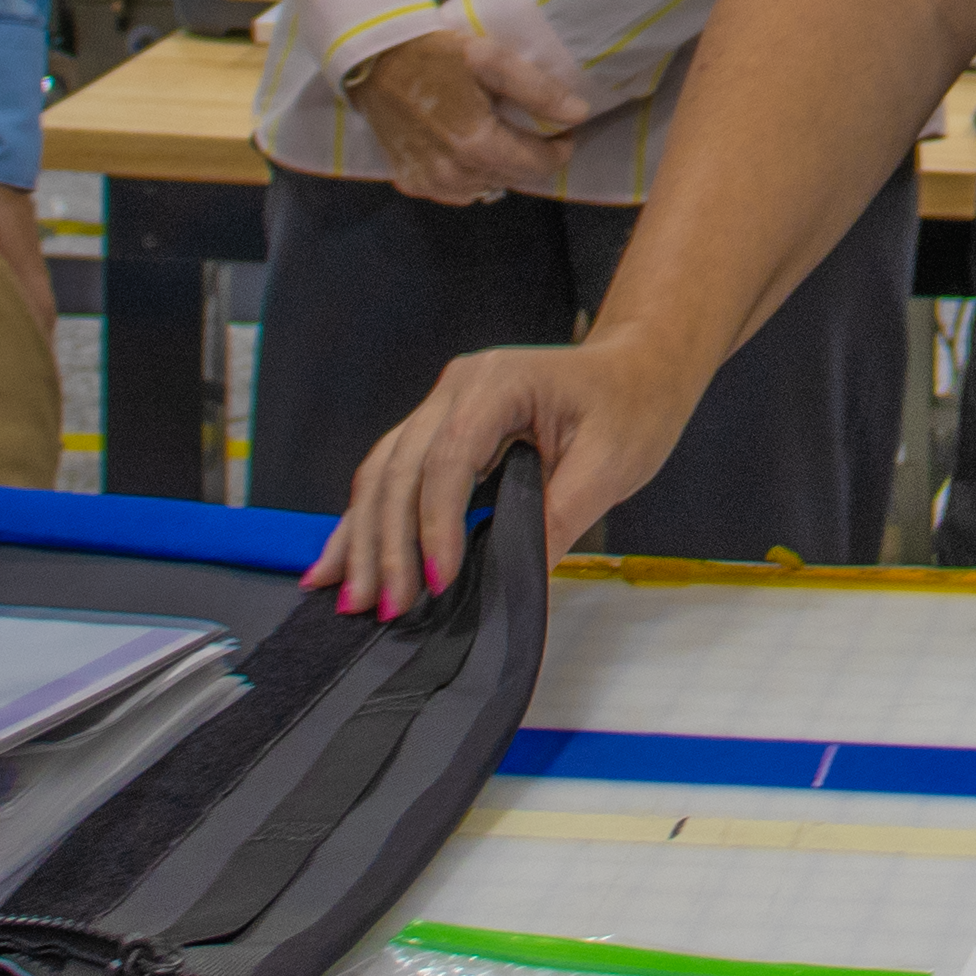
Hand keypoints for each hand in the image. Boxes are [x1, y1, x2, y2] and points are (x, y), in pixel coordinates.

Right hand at [306, 341, 692, 617]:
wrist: (639, 368)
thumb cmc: (632, 406)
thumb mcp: (610, 466)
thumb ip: (559, 519)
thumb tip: (517, 580)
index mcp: (498, 383)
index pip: (449, 460)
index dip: (436, 525)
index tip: (438, 583)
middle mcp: (457, 388)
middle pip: (401, 468)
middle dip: (388, 544)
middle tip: (384, 607)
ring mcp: (442, 405)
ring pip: (383, 472)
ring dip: (364, 538)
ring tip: (350, 597)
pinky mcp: (439, 429)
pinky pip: (391, 473)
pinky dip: (365, 520)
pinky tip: (335, 562)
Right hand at [352, 29, 581, 207]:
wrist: (374, 62)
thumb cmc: (435, 55)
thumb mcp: (490, 59)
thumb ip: (536, 89)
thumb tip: (579, 114)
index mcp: (475, 145)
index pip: (538, 166)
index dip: (558, 149)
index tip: (562, 130)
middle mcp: (453, 174)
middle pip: (515, 177)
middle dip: (532, 157)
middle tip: (533, 129)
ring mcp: (430, 183)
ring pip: (488, 187)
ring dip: (501, 167)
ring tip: (500, 137)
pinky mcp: (412, 183)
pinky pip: (458, 192)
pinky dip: (471, 175)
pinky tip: (468, 149)